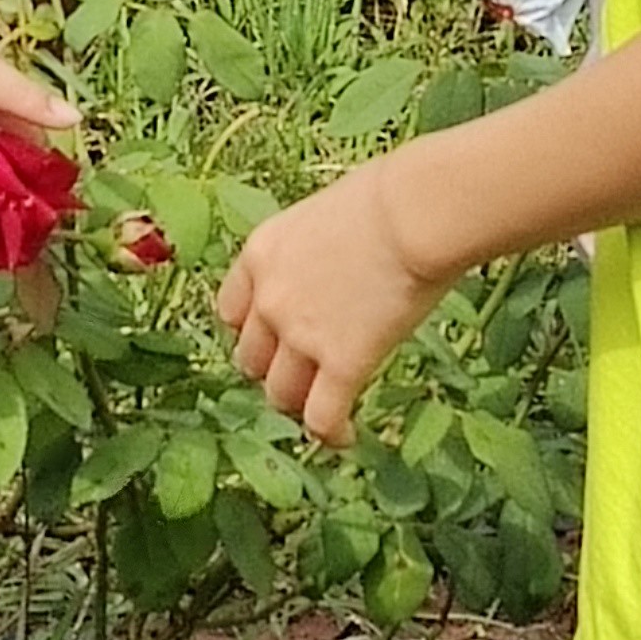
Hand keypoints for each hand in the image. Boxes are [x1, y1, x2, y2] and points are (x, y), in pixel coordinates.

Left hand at [217, 163, 452, 447]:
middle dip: (274, 372)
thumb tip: (332, 275)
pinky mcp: (340, 362)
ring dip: (300, 406)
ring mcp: (300, 334)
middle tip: (305, 377)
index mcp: (260, 255)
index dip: (253, 334)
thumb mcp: (323, 218)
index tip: (274, 343)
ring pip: (280, 396)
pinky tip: (347, 437)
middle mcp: (268, 298)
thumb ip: (310, 257)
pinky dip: (331, 434)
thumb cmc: (384, 201)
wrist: (410, 213)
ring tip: (326, 408)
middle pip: (250, 360)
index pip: (230, 312)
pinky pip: (321, 417)